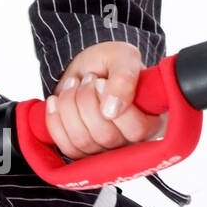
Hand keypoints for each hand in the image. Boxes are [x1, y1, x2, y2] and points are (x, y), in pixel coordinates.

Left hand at [46, 41, 167, 159]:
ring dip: (69, 105)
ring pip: (82, 141)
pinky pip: (65, 145)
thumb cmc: (109, 64)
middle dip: (87, 100)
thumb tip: (112, 110)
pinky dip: (55, 118)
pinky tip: (57, 100)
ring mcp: (105, 148)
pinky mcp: (82, 150)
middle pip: (105, 136)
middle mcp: (131, 140)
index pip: (138, 129)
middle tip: (88, 79)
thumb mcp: (122, 56)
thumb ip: (125, 77)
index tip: (101, 82)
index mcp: (152, 121)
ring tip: (74, 85)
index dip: (114, 105)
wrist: (84, 68)